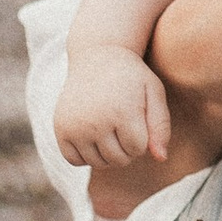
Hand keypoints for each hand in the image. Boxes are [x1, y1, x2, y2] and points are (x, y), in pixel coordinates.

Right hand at [55, 50, 172, 173]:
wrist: (96, 57)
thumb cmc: (131, 77)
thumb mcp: (154, 92)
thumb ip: (161, 126)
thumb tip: (161, 159)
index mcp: (123, 111)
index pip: (138, 149)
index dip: (143, 139)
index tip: (140, 121)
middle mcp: (96, 121)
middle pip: (118, 159)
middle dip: (127, 149)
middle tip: (126, 127)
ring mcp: (75, 126)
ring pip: (97, 163)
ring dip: (108, 154)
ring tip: (113, 131)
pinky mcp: (60, 129)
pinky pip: (74, 160)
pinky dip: (86, 155)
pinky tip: (94, 137)